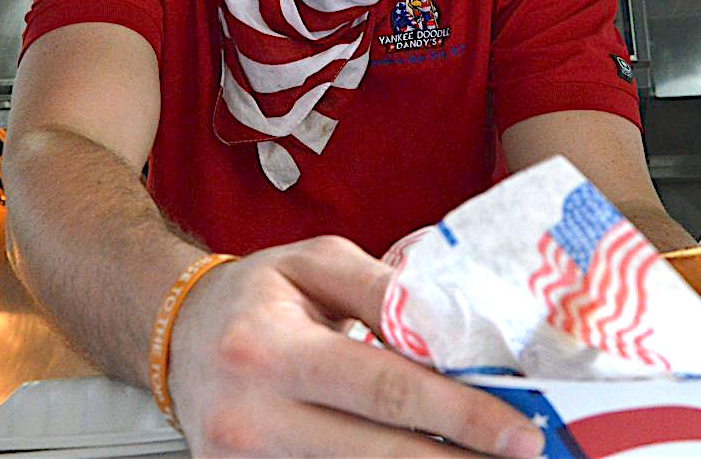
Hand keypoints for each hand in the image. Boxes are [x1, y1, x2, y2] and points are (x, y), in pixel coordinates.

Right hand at [166, 235, 545, 457]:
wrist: (178, 333)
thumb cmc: (256, 293)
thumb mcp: (318, 263)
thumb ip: (384, 291)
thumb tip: (450, 329)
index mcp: (269, 348)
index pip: (382, 388)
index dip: (456, 413)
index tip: (515, 431)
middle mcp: (250, 418)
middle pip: (374, 456)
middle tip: (522, 455)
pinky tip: (420, 457)